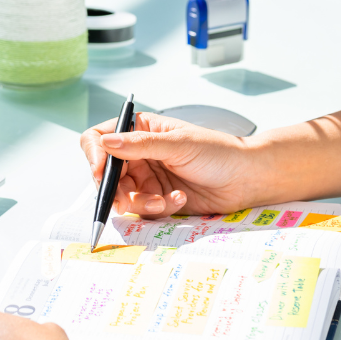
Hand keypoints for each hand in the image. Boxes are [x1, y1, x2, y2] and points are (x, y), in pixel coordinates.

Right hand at [80, 111, 272, 216]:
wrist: (245, 179)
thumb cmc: (217, 151)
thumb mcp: (178, 144)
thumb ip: (140, 144)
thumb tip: (106, 142)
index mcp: (140, 129)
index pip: (100, 139)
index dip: (95, 155)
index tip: (101, 172)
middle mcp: (138, 153)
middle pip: (105, 174)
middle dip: (117, 189)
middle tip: (132, 198)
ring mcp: (146, 177)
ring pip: (122, 196)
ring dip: (140, 202)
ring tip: (164, 201)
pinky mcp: (156, 199)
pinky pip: (142, 210)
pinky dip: (157, 208)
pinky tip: (179, 200)